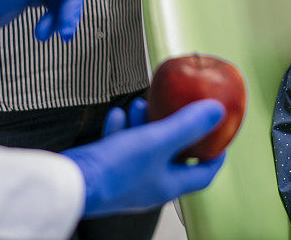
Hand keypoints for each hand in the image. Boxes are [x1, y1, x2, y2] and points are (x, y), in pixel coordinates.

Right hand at [62, 99, 225, 217]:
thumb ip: (188, 125)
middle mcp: (150, 186)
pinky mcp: (108, 172)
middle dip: (175, 129)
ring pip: (145, 149)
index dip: (215, 154)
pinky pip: (120, 149)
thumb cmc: (115, 170)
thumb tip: (217, 112)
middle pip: (173, 156)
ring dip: (146, 125)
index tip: (220, 136)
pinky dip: (122, 130)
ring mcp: (128, 180)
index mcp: (169, 184)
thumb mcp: (158, 140)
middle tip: (177, 110)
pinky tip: (119, 115)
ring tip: (143, 105)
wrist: (70, 183)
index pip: (204, 174)